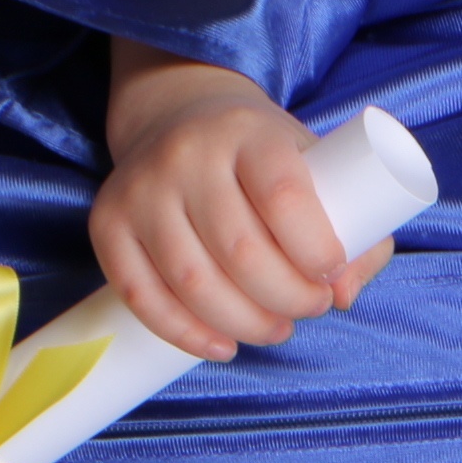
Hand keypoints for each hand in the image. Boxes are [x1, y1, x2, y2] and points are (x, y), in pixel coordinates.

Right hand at [93, 38, 392, 358]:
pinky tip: (222, 345)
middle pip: (240, 250)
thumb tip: (343, 294)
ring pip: (192, 281)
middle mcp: (188, 154)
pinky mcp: (107, 222)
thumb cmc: (261, 157)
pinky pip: (140, 295)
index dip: (314, 250)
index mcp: (249, 132)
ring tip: (275, 328)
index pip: (282, 196)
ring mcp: (141, 188)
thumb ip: (354, 226)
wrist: (177, 117)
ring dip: (243, 323)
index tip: (330, 273)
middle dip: (286, 298)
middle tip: (309, 308)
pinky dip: (184, 333)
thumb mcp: (316, 165)